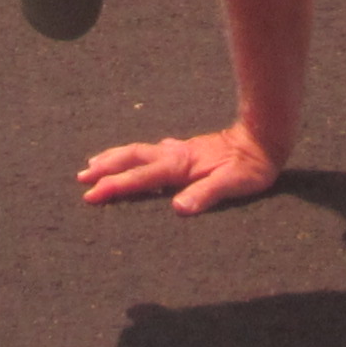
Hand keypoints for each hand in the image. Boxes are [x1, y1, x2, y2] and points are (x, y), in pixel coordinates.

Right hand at [77, 127, 279, 212]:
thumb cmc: (251, 166)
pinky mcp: (186, 151)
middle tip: (81, 178)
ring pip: (139, 152)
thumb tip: (178, 208)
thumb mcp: (233, 184)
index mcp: (180, 165)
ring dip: (115, 158)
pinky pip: (151, 153)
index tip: (90, 195)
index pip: (140, 177)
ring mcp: (179, 151)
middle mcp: (174, 155)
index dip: (114, 186)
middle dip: (106, 168)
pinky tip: (135, 159)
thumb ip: (205, 194)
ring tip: (94, 164)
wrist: (264, 138)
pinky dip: (134, 156)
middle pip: (132, 159)